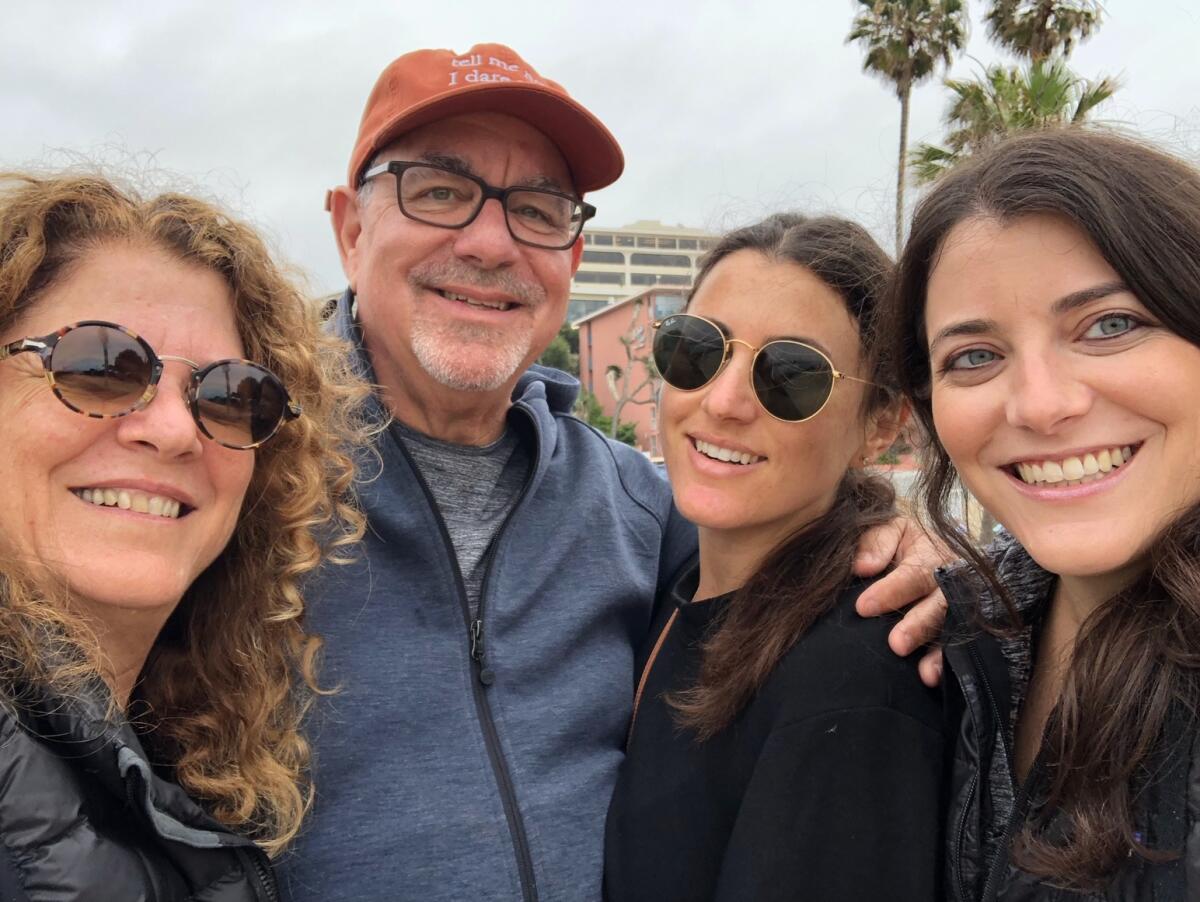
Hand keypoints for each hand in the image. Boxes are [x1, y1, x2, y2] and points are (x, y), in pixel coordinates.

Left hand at [853, 516, 951, 686]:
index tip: (863, 607)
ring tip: (923, 672)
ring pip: (952, 627)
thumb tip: (862, 567)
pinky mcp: (963, 624)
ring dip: (937, 651)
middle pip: (939, 605)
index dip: (891, 591)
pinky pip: (960, 644)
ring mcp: (961, 604)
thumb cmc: (901, 540)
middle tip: (896, 644)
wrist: (931, 546)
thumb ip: (875, 542)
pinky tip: (933, 678)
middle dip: (919, 625)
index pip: (913, 574)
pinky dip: (947, 662)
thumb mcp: (889, 528)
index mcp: (931, 553)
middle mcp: (952, 580)